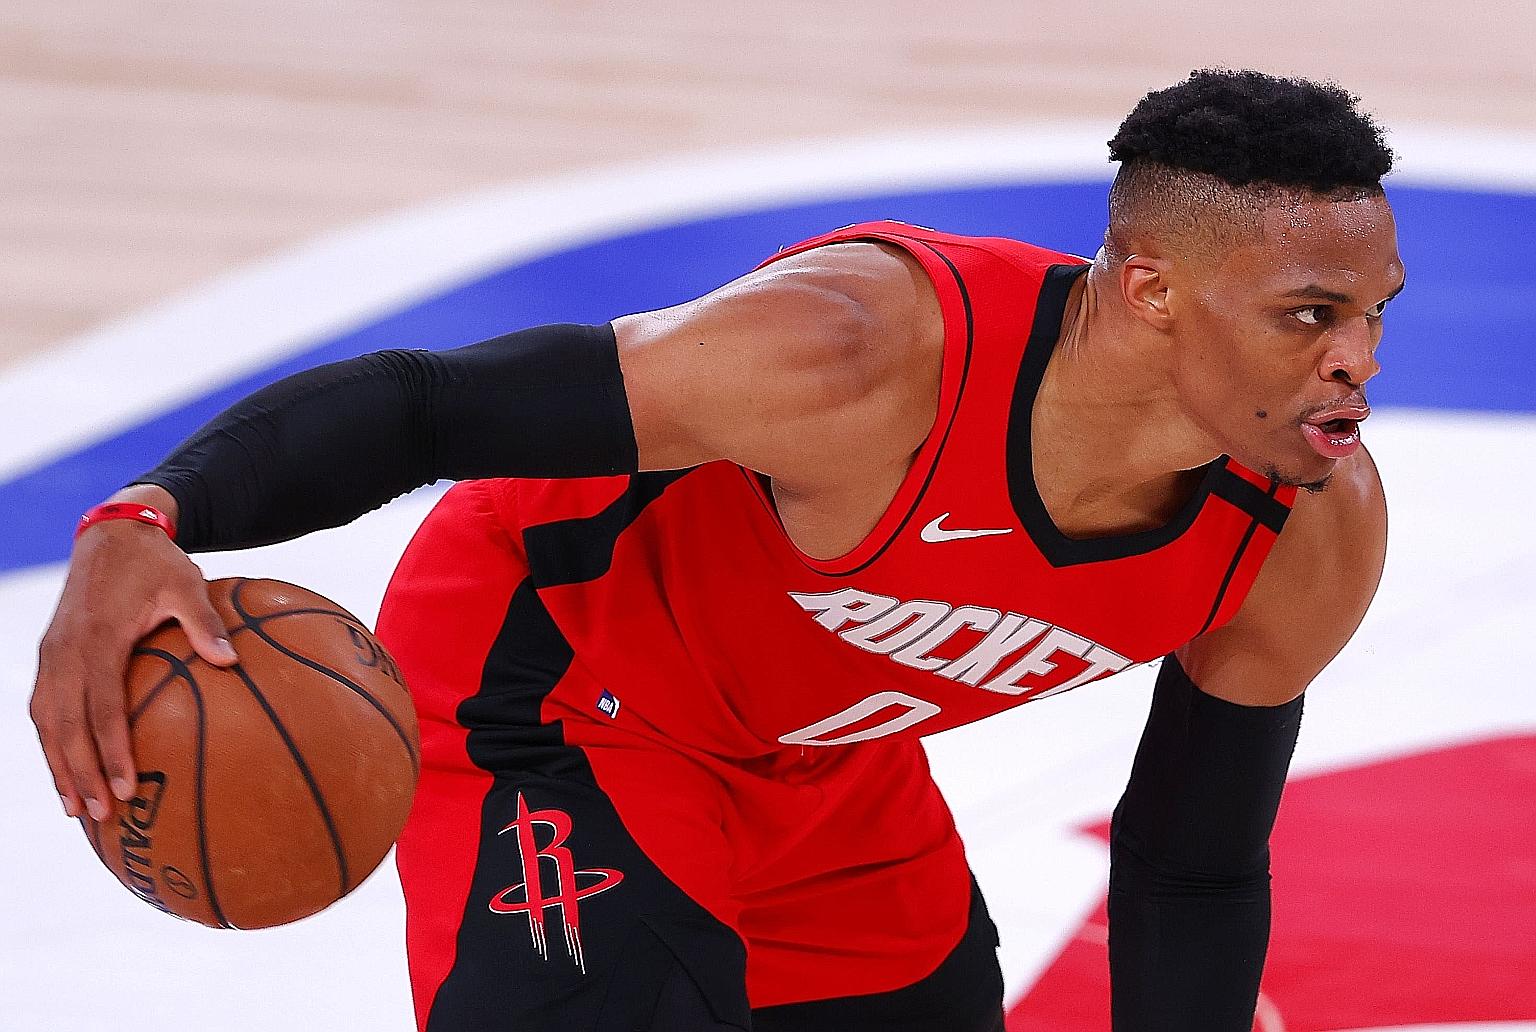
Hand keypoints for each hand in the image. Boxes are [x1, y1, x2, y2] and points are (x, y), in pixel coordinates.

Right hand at [31, 486, 238, 821]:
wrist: (112, 533)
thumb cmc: (156, 563)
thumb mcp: (187, 584)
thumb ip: (204, 622)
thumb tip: (231, 660)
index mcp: (97, 638)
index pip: (100, 707)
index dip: (110, 751)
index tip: (127, 788)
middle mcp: (64, 651)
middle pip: (66, 725)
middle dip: (80, 773)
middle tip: (101, 815)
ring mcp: (52, 654)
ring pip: (47, 722)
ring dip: (59, 766)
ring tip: (77, 808)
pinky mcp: (50, 655)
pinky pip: (44, 707)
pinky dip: (52, 743)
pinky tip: (67, 770)